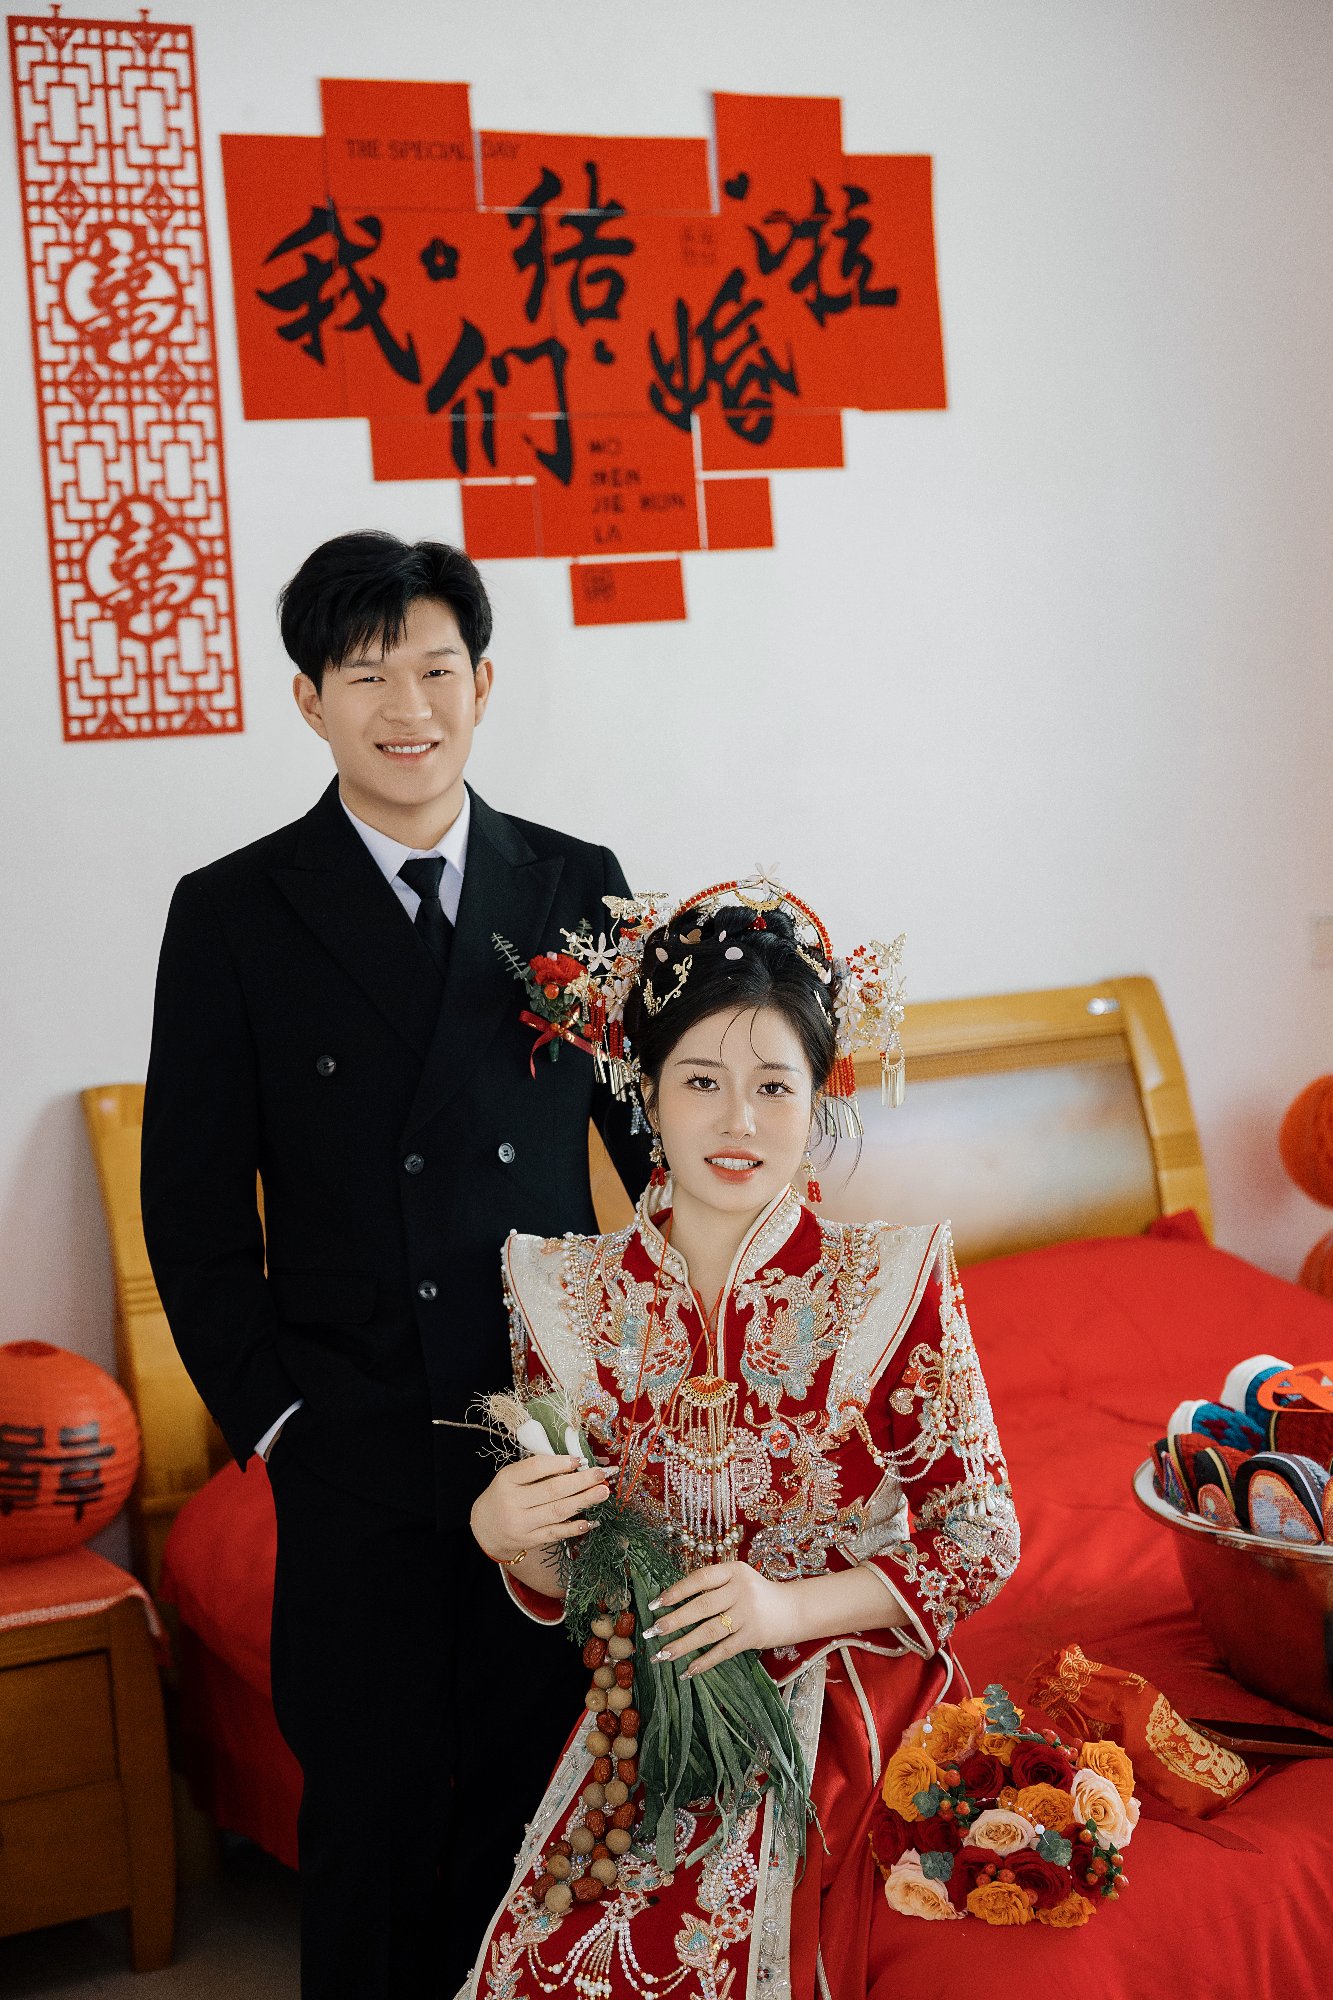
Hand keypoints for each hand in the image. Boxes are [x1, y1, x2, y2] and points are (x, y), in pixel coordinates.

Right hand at [470, 1454, 609, 1564]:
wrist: (484, 1528)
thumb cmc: (504, 1496)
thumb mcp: (511, 1477)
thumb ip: (537, 1470)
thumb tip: (574, 1464)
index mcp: (507, 1480)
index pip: (536, 1467)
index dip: (560, 1463)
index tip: (579, 1460)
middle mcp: (512, 1502)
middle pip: (552, 1490)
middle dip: (580, 1482)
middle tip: (601, 1475)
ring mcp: (521, 1524)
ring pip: (557, 1511)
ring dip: (583, 1501)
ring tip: (602, 1493)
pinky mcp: (528, 1540)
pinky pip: (555, 1533)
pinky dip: (573, 1527)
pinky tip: (589, 1521)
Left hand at [642, 1562, 803, 1676]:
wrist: (795, 1609)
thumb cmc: (758, 1594)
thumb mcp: (739, 1579)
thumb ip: (714, 1585)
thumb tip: (674, 1602)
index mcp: (734, 1571)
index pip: (699, 1578)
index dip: (676, 1591)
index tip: (655, 1603)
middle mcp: (740, 1590)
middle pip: (701, 1606)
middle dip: (673, 1621)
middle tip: (651, 1632)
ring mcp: (748, 1614)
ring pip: (709, 1631)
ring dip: (683, 1645)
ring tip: (663, 1654)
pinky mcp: (753, 1636)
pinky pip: (724, 1651)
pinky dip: (705, 1661)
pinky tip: (688, 1670)